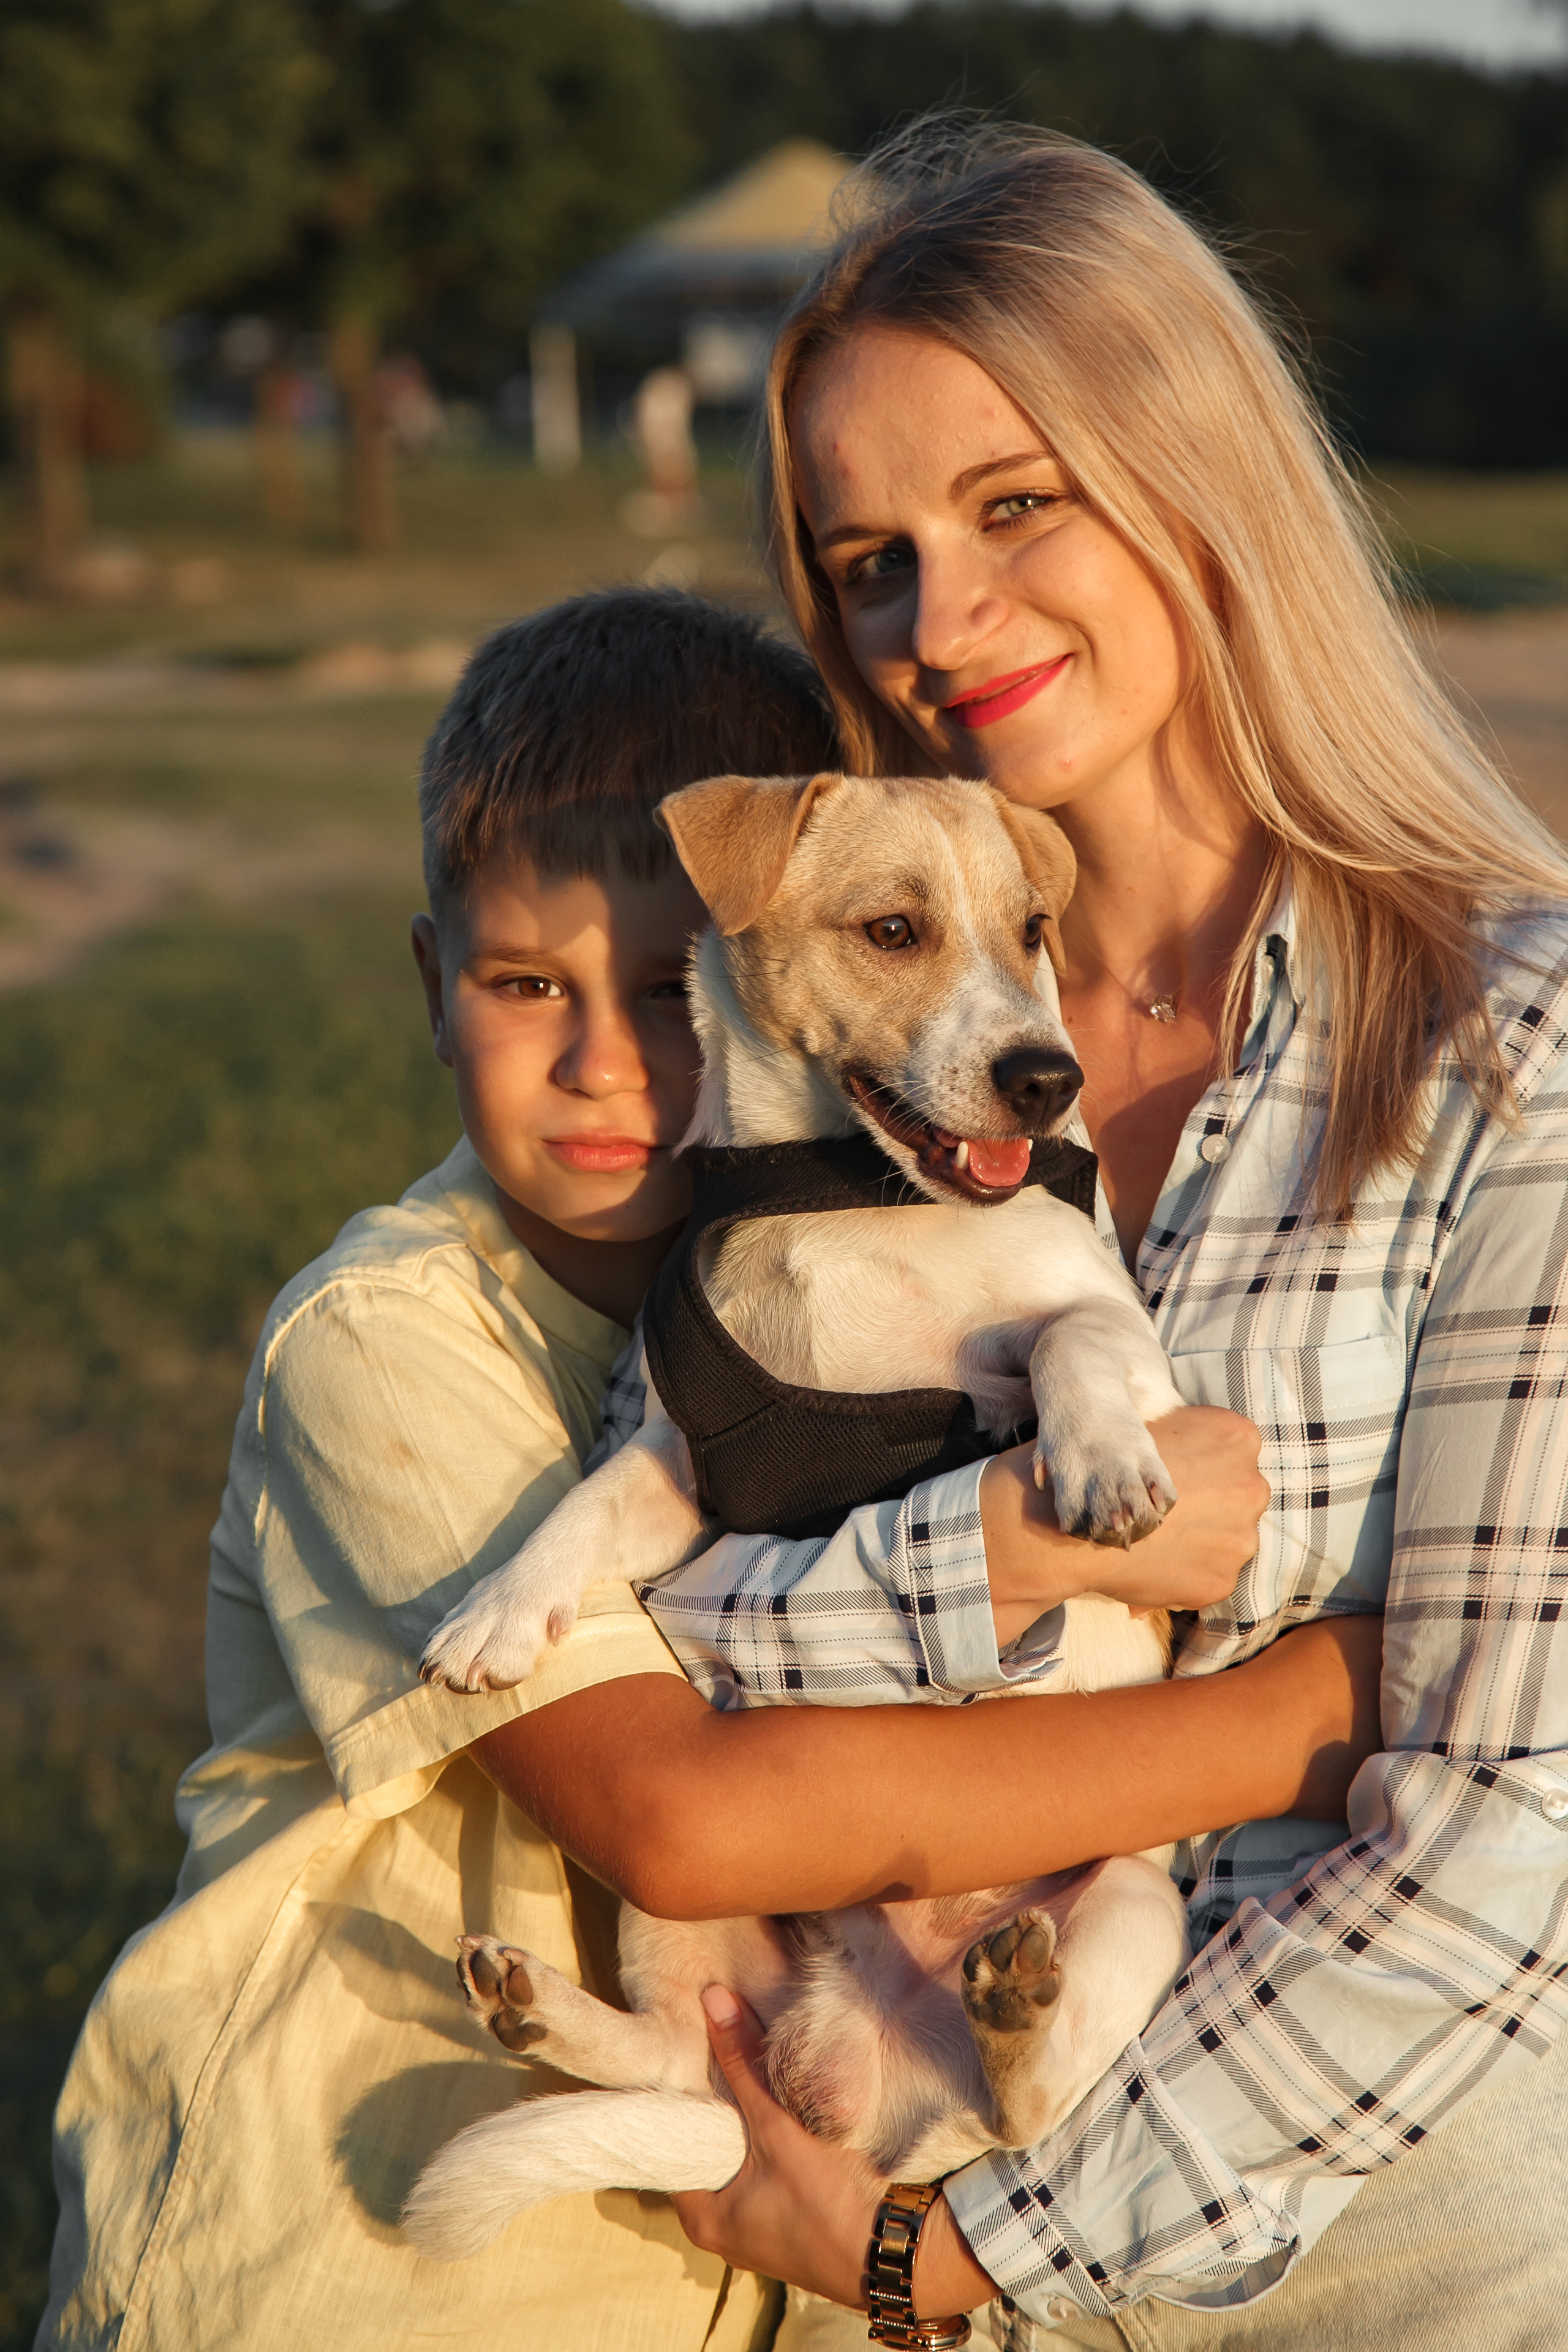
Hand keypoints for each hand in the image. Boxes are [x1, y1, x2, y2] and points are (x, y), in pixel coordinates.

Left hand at [672, 1987, 997, 2318]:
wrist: (893, 2251)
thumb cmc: (827, 2203)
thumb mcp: (778, 2129)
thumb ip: (744, 2064)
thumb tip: (712, 2000)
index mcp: (702, 2217)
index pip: (671, 2142)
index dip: (679, 2095)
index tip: (683, 2050)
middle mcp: (720, 2227)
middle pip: (704, 2146)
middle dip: (713, 2101)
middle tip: (711, 2045)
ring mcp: (754, 2226)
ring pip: (736, 2155)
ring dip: (743, 2116)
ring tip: (742, 2061)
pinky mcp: (785, 2218)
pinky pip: (761, 2167)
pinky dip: (764, 2136)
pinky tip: (774, 2100)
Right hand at [982, 1406, 1266, 1643]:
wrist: (1076, 1525)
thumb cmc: (1106, 1464)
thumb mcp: (1160, 1426)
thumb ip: (1195, 1434)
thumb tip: (1210, 1444)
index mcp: (1238, 1439)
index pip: (1238, 1455)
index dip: (1208, 1467)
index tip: (1183, 1475)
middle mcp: (1251, 1488)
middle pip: (1241, 1499)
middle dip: (1213, 1505)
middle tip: (1171, 1512)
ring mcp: (1240, 1538)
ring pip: (1232, 1540)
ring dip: (1205, 1540)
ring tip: (1162, 1539)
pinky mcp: (1220, 1581)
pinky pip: (1213, 1576)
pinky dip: (1190, 1572)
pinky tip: (1159, 1561)